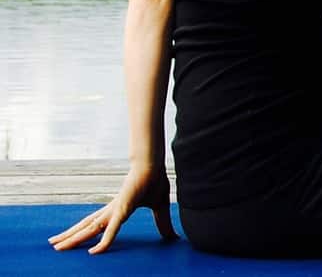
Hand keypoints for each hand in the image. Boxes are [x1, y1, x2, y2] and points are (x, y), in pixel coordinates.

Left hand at [48, 164, 176, 254]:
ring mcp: (114, 210)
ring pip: (89, 228)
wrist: (154, 164)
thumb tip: (172, 237)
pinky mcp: (122, 209)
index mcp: (118, 208)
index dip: (88, 233)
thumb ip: (162, 223)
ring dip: (72, 238)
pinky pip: (111, 230)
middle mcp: (111, 210)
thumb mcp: (160, 207)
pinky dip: (104, 242)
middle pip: (86, 226)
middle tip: (54, 245)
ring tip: (56, 246)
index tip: (81, 244)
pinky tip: (94, 252)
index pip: (98, 224)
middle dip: (70, 236)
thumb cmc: (156, 180)